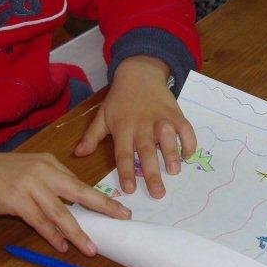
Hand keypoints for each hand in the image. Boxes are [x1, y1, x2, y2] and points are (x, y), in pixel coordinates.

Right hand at [0, 151, 130, 255]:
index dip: (99, 197)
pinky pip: (39, 221)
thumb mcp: (29, 170)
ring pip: (60, 212)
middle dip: (103, 205)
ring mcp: (30, 185)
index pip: (79, 183)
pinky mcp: (16, 200)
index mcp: (49, 162)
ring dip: (77, 232)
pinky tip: (62, 245)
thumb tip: (72, 206)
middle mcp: (43, 171)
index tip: (117, 208)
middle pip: (79, 191)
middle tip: (122, 217)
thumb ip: (49, 183)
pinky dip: (52, 235)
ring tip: (90, 247)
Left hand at [73, 56, 195, 198]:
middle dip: (152, 173)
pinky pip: (185, 129)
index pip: (123, 154)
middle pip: (147, 151)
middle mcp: (142, 125)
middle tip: (158, 194)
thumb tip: (78, 154)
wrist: (139, 73)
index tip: (129, 190)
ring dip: (171, 154)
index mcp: (123, 128)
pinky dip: (189, 142)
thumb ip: (92, 137)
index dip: (126, 172)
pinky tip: (187, 155)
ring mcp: (160, 118)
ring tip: (174, 171)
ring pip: (167, 137)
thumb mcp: (102, 115)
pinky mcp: (175, 113)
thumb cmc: (120, 99)